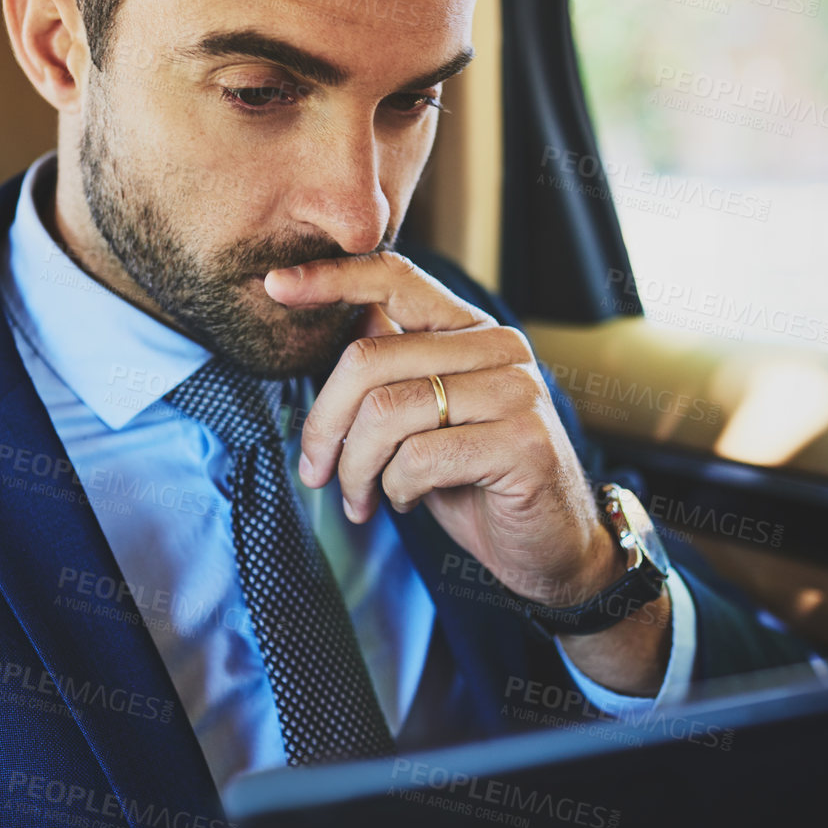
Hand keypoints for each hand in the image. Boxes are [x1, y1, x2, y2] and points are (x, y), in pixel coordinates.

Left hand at [265, 252, 670, 693]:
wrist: (552, 550)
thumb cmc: (477, 484)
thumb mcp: (425, 420)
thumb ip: (392, 371)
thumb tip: (332, 325)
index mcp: (470, 331)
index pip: (395, 277)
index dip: (331, 277)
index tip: (275, 285)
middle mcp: (498, 348)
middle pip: (369, 358)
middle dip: (323, 424)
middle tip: (315, 471)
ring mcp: (515, 392)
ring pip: (386, 412)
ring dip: (356, 468)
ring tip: (362, 498)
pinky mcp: (521, 442)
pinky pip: (419, 457)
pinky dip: (396, 489)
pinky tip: (407, 502)